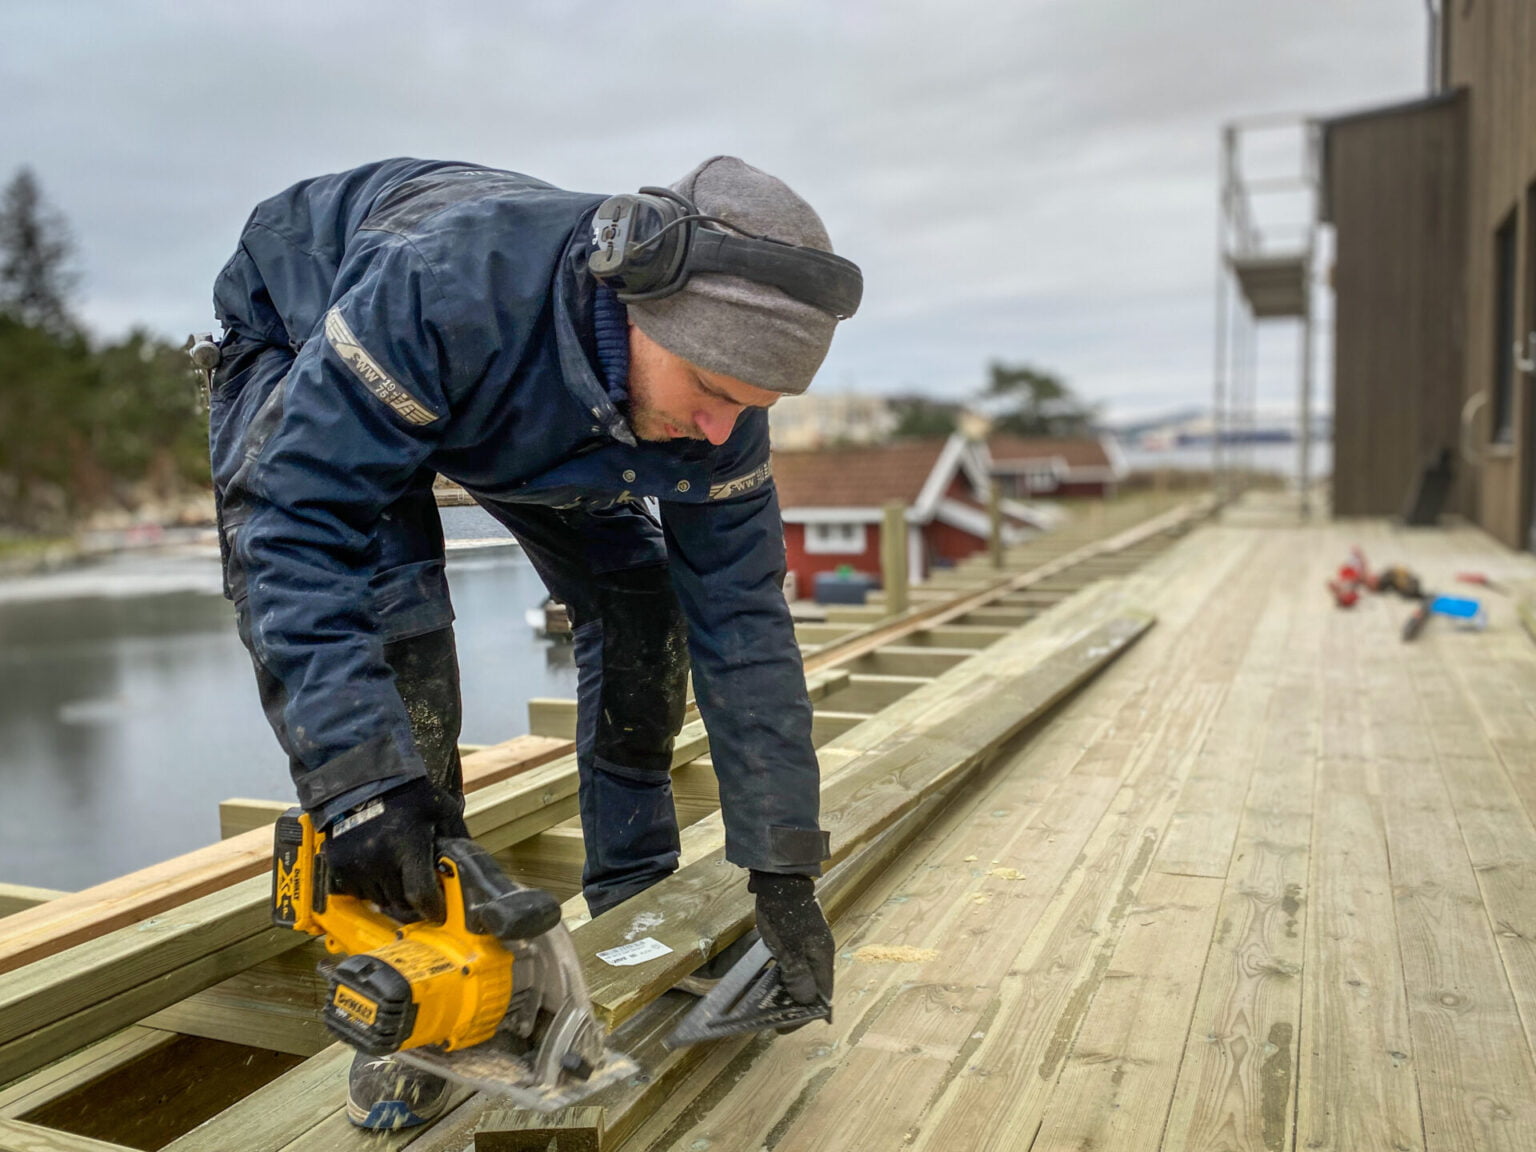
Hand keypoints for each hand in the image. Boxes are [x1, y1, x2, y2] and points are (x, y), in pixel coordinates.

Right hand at [321, 777, 468, 922]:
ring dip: (391, 894)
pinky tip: (377, 867)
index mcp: (407, 845)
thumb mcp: (442, 808)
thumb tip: (470, 865)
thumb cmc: (407, 793)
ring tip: (398, 871)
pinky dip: (369, 887)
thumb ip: (457, 837)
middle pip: (400, 903)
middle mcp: (379, 858)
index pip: (420, 894)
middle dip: (414, 902)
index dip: (432, 908)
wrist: (362, 780)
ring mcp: (355, 864)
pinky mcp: (337, 865)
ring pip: (379, 900)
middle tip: (420, 890)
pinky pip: (357, 893)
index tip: (438, 911)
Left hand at [750, 870, 833, 1012]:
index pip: (821, 995)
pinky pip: (790, 963)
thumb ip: (798, 975)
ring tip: (767, 1002)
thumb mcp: (789, 948)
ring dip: (786, 989)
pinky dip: (781, 974)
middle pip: (811, 987)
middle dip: (795, 1004)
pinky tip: (766, 980)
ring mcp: (808, 945)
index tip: (786, 1026)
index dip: (807, 1014)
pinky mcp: (795, 938)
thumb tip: (807, 1001)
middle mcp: (818, 954)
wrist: (779, 881)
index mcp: (822, 957)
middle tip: (773, 1017)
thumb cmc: (784, 915)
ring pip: (800, 975)